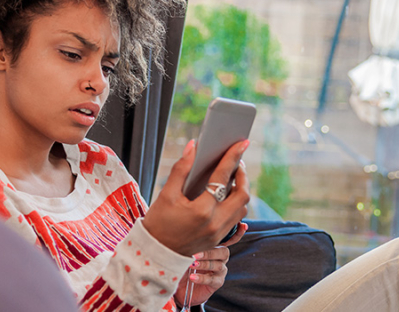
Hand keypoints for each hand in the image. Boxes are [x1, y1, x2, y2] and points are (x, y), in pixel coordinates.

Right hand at [142, 140, 249, 256]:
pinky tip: (230, 196)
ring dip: (241, 190)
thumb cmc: (158, 223)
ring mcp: (219, 233)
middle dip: (243, 175)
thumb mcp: (166, 194)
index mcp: (202, 210)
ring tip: (232, 177)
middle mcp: (215, 223)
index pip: (223, 178)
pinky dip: (237, 205)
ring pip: (242, 208)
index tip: (242, 143)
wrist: (156, 254)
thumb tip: (193, 146)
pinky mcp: (219, 239)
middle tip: (236, 162)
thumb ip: (181, 169)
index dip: (233, 157)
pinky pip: (237, 220)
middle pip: (242, 195)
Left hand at [173, 222, 247, 306]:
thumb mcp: (185, 250)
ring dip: (204, 264)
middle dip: (210, 252)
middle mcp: (220, 257)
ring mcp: (220, 270)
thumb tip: (186, 233)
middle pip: (223, 252)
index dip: (237, 232)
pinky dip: (202, 278)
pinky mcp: (217, 282)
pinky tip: (192, 277)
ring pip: (217, 265)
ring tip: (192, 264)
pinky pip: (212, 279)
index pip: (229, 238)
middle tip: (195, 254)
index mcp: (215, 245)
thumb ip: (190, 242)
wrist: (180, 284)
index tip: (242, 225)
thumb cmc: (183, 262)